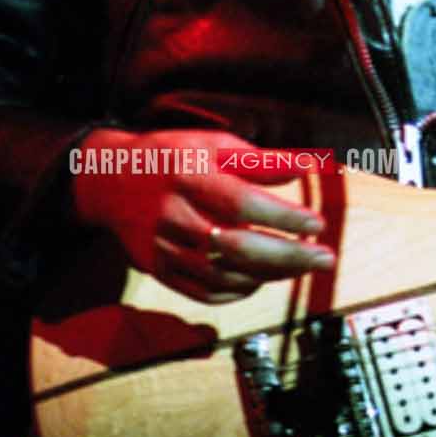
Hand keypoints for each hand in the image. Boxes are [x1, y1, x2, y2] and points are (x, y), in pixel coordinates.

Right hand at [68, 128, 335, 304]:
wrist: (110, 181)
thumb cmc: (172, 157)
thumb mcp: (214, 144)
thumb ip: (261, 160)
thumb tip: (306, 166)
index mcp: (191, 178)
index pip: (243, 203)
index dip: (283, 216)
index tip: (318, 224)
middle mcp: (176, 216)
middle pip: (236, 246)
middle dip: (288, 257)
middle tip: (326, 258)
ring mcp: (164, 248)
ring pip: (223, 275)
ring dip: (270, 275)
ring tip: (302, 266)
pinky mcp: (158, 270)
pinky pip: (202, 292)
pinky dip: (237, 291)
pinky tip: (261, 279)